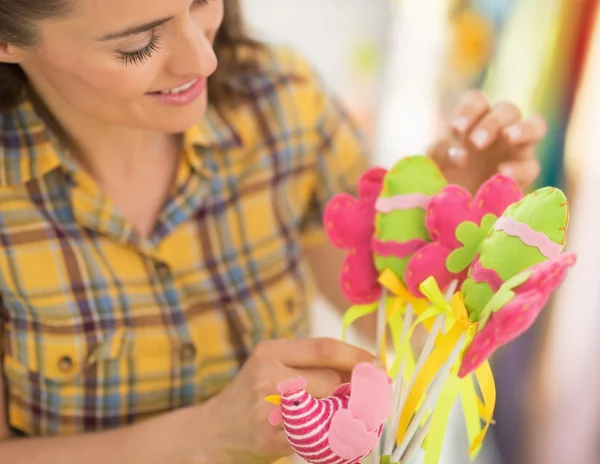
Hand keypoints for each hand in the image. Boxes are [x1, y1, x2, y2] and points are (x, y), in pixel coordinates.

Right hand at [201, 338, 377, 463]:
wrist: (213, 431)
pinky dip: (331, 439)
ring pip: (327, 409)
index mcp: (271, 351)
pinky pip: (314, 437)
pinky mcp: (268, 438)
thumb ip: (311, 365)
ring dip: (348, 416)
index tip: (380, 365)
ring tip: (356, 419)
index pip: (324, 348)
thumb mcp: (274, 368)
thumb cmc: (254, 396)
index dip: (357, 356)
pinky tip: (335, 438)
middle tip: (375, 398)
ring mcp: (265, 407)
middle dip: (358, 390)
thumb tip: (364, 368)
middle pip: (330, 379)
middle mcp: (267, 374)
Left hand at [428, 90, 546, 193]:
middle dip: (492, 123)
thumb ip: (441, 153)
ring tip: (508, 137)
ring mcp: (517, 148)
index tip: (455, 130)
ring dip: (522, 129)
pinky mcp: (526, 172)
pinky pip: (531, 165)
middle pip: (507, 109)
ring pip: (535, 126)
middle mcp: (500, 128)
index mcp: (475, 120)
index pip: (477, 101)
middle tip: (476, 142)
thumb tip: (460, 155)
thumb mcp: (435, 163)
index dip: (468, 110)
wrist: (456, 207)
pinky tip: (502, 174)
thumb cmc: (445, 176)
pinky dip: (519, 168)